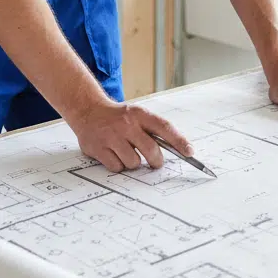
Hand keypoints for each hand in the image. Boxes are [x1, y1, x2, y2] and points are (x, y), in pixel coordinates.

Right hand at [65, 101, 192, 172]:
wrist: (88, 111)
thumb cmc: (118, 117)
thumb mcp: (137, 115)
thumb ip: (153, 130)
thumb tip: (178, 148)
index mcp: (139, 114)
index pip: (164, 127)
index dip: (179, 141)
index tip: (189, 152)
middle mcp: (126, 124)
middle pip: (151, 150)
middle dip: (156, 161)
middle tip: (155, 162)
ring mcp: (111, 136)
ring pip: (133, 163)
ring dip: (133, 163)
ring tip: (127, 152)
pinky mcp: (98, 148)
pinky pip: (117, 167)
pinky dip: (118, 165)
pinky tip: (113, 154)